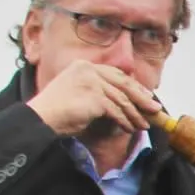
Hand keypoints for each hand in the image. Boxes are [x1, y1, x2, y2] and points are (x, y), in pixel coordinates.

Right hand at [26, 60, 161, 136]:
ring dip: (134, 114)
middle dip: (141, 97)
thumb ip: (100, 93)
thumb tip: (127, 102)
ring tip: (143, 125)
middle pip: (123, 83)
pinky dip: (125, 121)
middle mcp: (88, 70)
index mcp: (83, 66)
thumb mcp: (81, 96)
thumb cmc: (57, 112)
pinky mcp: (94, 96)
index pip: (116, 74)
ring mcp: (91, 81)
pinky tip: (129, 128)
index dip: (134, 86)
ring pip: (122, 99)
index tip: (146, 96)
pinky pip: (116, 110)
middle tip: (154, 109)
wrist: (40, 119)